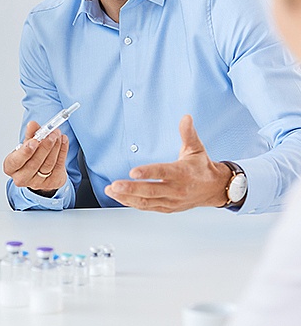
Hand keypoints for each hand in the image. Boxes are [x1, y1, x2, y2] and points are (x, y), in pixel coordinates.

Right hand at [3, 121, 68, 193]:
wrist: (40, 171)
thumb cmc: (30, 156)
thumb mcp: (26, 144)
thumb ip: (30, 134)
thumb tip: (32, 125)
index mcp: (11, 167)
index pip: (16, 161)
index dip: (25, 151)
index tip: (34, 141)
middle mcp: (22, 177)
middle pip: (34, 163)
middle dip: (44, 146)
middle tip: (51, 134)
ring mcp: (37, 183)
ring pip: (48, 164)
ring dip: (55, 147)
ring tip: (57, 135)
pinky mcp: (52, 183)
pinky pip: (59, 165)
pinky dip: (62, 151)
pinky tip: (63, 141)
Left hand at [104, 115, 231, 212]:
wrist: (214, 189)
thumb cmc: (201, 167)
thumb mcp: (196, 148)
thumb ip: (188, 133)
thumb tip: (186, 117)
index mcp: (182, 173)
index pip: (163, 172)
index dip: (148, 173)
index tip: (133, 172)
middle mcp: (177, 189)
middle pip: (151, 190)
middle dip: (131, 188)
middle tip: (114, 185)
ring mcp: (171, 201)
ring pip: (147, 201)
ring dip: (127, 197)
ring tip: (110, 190)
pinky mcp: (167, 208)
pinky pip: (147, 207)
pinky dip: (132, 203)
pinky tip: (119, 197)